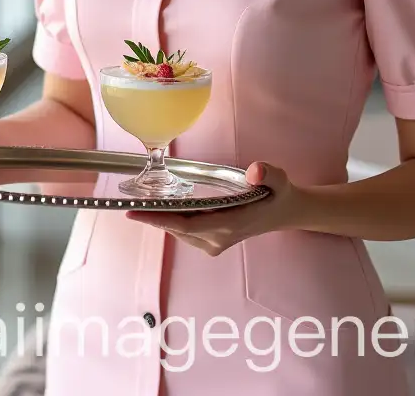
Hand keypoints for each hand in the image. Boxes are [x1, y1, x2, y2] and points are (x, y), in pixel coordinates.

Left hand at [124, 162, 300, 255]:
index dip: (160, 219)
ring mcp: (215, 243)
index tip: (135, 213)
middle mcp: (219, 238)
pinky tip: (162, 209)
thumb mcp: (279, 180)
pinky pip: (186, 231)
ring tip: (140, 206)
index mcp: (230, 224)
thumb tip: (255, 171)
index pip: (187, 224)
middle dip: (154, 218)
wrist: (285, 212)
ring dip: (162, 220)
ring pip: (180, 232)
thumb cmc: (279, 194)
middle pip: (178, 229)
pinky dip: (172, 221)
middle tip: (129, 206)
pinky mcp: (213, 241)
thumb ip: (268, 174)